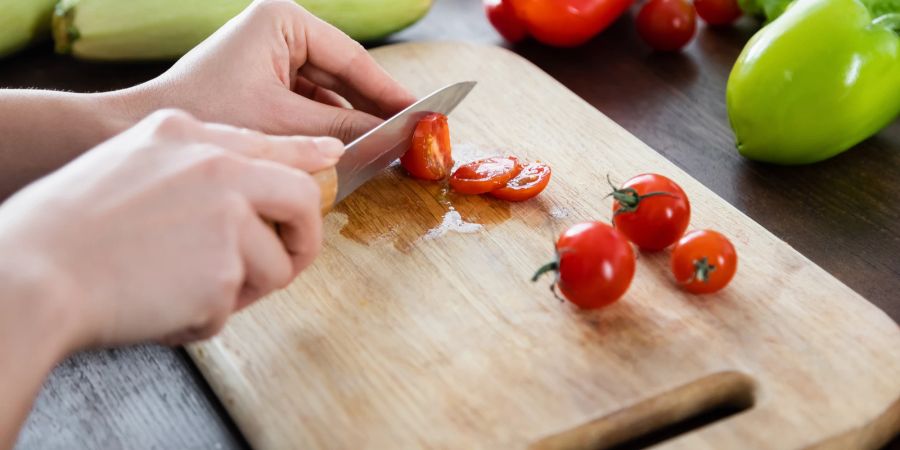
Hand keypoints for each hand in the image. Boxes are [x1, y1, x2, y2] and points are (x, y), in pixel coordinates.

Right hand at [0, 109, 341, 347]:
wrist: (33, 273)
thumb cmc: (69, 225)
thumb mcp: (131, 159)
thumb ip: (195, 159)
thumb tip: (251, 179)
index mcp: (188, 135)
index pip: (273, 145)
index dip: (308, 159)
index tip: (330, 162)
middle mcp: (218, 169)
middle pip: (303, 200)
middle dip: (302, 241)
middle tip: (284, 263)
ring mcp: (225, 219)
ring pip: (274, 267)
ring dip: (239, 290)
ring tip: (182, 290)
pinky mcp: (223, 272)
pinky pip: (233, 307)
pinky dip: (202, 317)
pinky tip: (161, 304)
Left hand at [125, 0, 415, 141]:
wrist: (136, 131)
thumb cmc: (207, 118)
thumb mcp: (285, 125)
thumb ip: (345, 131)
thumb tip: (397, 138)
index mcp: (283, 21)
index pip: (351, 59)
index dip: (389, 91)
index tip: (422, 114)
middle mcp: (279, 31)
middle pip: (344, 75)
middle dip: (373, 110)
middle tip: (410, 138)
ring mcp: (271, 56)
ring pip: (329, 94)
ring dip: (351, 124)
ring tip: (385, 151)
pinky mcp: (263, 83)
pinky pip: (309, 105)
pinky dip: (327, 129)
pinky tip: (349, 153)